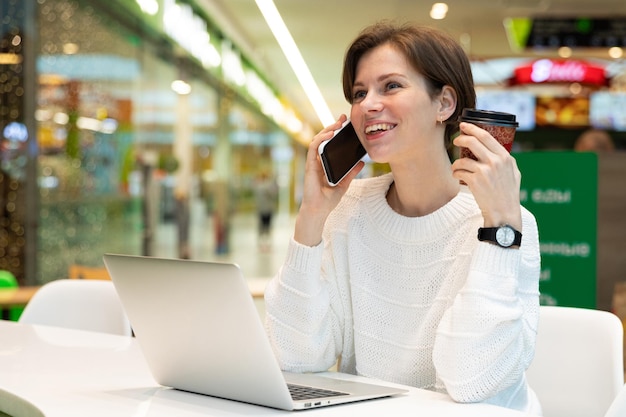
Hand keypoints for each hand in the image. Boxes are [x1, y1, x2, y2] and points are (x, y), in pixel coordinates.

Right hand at [294, 115, 363, 245]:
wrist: (319, 210)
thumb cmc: (328, 199)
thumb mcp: (344, 183)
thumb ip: (351, 172)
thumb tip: (361, 162)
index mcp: (326, 163)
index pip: (330, 143)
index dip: (337, 132)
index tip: (346, 123)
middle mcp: (318, 160)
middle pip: (324, 139)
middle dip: (333, 126)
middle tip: (343, 118)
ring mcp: (313, 162)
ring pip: (318, 140)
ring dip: (327, 130)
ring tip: (338, 124)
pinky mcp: (310, 165)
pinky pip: (313, 148)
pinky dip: (321, 139)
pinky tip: (330, 134)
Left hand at [451, 122, 521, 229]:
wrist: (504, 213)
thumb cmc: (508, 194)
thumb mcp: (514, 172)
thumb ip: (505, 159)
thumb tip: (494, 147)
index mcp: (505, 157)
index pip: (486, 136)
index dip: (473, 128)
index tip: (464, 126)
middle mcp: (495, 162)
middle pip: (472, 142)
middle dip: (461, 138)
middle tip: (456, 140)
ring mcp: (484, 171)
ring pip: (462, 159)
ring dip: (456, 163)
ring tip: (457, 168)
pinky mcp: (474, 181)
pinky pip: (458, 172)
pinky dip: (456, 173)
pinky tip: (458, 177)